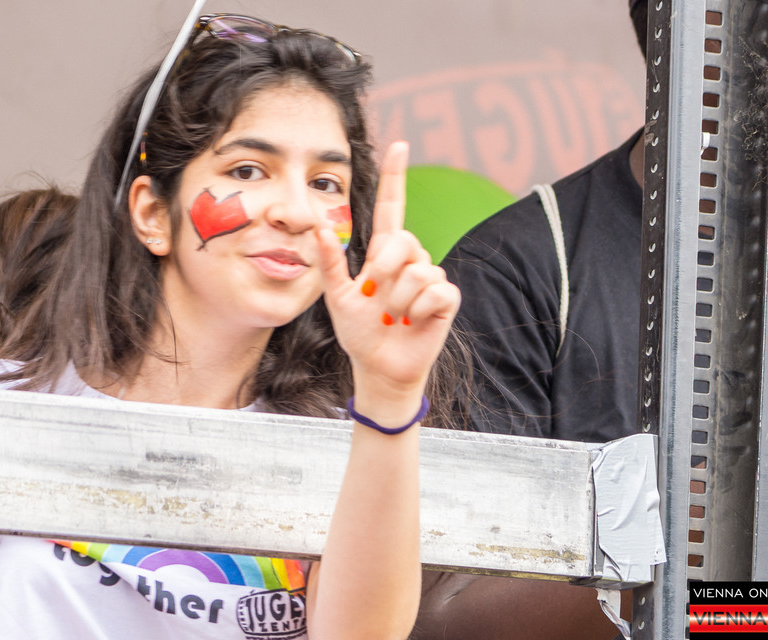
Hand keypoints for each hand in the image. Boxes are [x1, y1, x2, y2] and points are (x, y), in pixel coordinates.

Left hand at [316, 141, 459, 398]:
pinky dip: (417, 312)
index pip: (393, 207)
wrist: (379, 365)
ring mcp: (431, 278)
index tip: (400, 145)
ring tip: (394, 317)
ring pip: (418, 271)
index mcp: (385, 253)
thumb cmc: (359, 330)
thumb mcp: (337, 297)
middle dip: (386, 269)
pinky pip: (435, 293)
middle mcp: (411, 259)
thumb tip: (320, 227)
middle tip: (378, 298)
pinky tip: (413, 323)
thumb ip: (331, 263)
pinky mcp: (446, 299)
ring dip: (398, 302)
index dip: (396, 176)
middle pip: (404, 240)